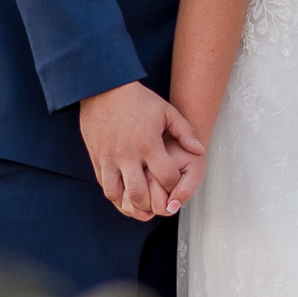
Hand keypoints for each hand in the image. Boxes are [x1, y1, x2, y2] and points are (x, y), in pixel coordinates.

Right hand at [78, 82, 204, 221]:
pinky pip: (104, 186)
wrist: (104, 89)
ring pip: (118, 195)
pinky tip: (125, 197)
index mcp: (148, 144)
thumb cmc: (138, 100)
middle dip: (152, 205)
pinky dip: (116, 196)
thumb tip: (199, 150)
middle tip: (159, 205)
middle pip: (140, 194)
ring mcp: (109, 158)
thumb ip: (185, 131)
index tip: (175, 186)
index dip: (174, 187)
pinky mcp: (97, 159)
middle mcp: (127, 155)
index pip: (166, 177)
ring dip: (131, 206)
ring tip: (142, 208)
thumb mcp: (166, 111)